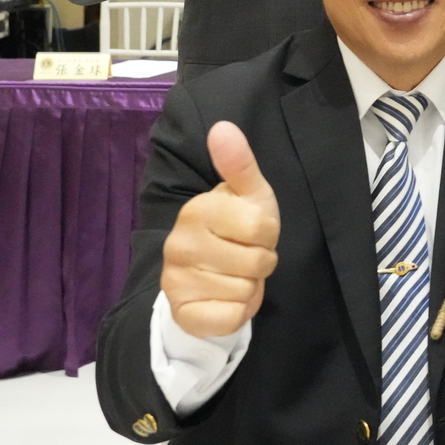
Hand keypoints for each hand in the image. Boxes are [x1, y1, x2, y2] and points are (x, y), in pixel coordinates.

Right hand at [161, 122, 280, 338]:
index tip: (253, 233)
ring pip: (245, 290)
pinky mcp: (183, 313)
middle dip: (261, 262)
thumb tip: (222, 127)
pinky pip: (231, 317)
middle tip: (245, 256)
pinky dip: (240, 311)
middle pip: (256, 263)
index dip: (268, 234)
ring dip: (250, 287)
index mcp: (197, 210)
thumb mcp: (248, 193)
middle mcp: (178, 244)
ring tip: (235, 276)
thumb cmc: (237, 228)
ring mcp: (176, 280)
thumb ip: (239, 163)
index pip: (262, 228)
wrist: (211, 275)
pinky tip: (227, 298)